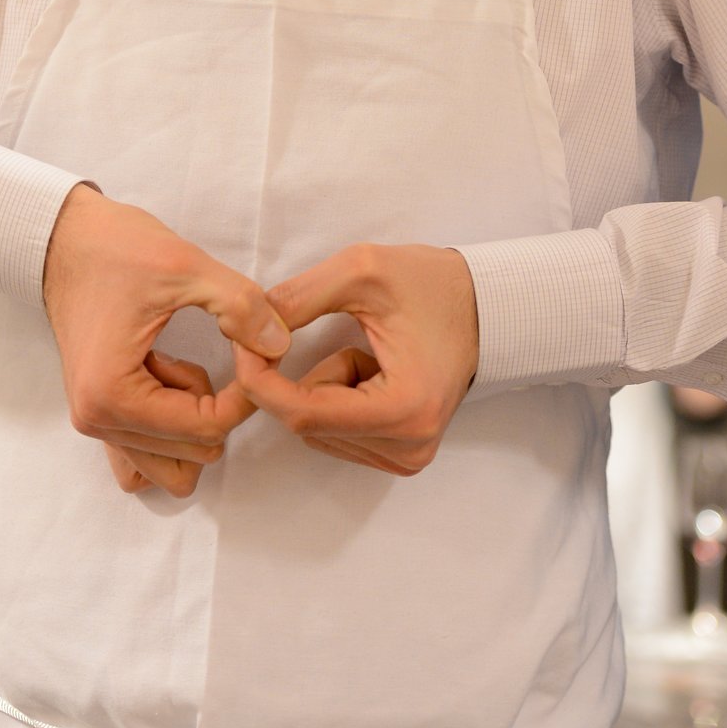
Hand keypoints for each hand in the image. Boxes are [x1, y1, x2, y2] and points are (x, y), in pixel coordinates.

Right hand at [43, 185, 289, 498]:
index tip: (249, 348)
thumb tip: (279, 346)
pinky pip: (143, 456)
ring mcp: (94, 420)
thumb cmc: (114, 248)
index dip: (244, 393)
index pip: (207, 428)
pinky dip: (167, 432)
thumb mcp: (185, 266)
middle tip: (216, 347)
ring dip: (192, 420)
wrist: (62, 236)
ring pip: (172, 464)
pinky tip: (166, 381)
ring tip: (179, 362)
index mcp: (113, 395)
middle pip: (194, 451)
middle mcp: (97, 420)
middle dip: (219, 403)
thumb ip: (240, 306)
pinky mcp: (97, 411)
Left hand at [235, 243, 477, 475]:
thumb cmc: (430, 284)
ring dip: (321, 387)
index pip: (304, 414)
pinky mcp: (403, 455)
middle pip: (308, 425)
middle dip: (295, 378)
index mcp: (405, 408)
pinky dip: (336, 398)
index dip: (261, 382)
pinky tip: (369, 369)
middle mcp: (409, 447)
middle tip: (306, 327)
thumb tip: (248, 328)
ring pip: (318, 431)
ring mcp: (408, 457)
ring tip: (364, 349)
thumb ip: (300, 298)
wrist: (484, 305)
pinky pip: (337, 432)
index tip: (242, 346)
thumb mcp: (361, 270)